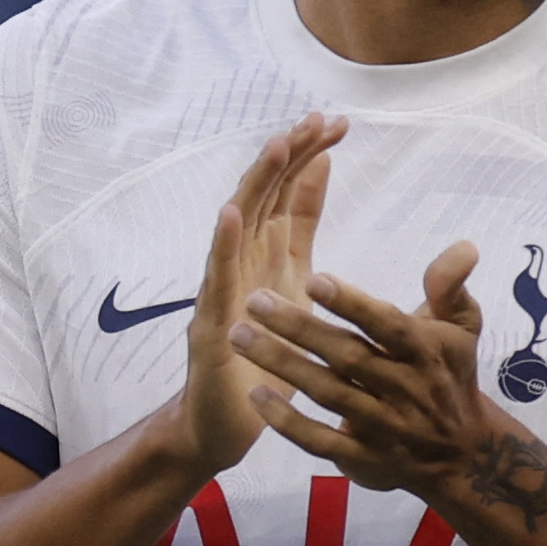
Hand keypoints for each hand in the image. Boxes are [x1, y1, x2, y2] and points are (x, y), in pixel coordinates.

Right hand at [172, 113, 345, 472]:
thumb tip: (323, 170)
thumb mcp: (297, 285)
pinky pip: (215, 278)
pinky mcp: (209, 322)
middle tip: (317, 119)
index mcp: (272, 255)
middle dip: (289, 155)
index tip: (338, 123)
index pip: (290, 195)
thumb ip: (304, 229)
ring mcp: (222, 290)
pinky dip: (221, 243)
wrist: (228, 426)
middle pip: (265, 197)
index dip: (310, 158)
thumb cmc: (266, 358)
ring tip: (278, 145)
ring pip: (237, 226)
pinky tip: (231, 212)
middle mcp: (244, 264)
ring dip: (256, 184)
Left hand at [228, 241, 506, 495]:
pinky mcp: (364, 459)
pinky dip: (287, 422)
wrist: (463, 453)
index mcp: (427, 353)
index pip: (388, 326)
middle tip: (255, 300)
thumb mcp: (462, 328)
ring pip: (327, 394)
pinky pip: (320, 441)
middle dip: (299, 328)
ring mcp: (383, 428)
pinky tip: (256, 395)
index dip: (352, 305)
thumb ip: (451, 286)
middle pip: (348, 357)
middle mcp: (405, 390)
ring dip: (282, 366)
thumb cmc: (450, 375)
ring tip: (239, 335)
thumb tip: (464, 245)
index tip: (313, 279)